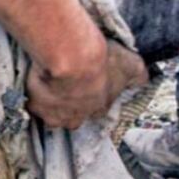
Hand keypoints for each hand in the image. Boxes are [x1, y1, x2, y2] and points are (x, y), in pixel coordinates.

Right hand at [26, 38, 148, 129]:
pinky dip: (31, 95)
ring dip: (49, 106)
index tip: (85, 86)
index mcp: (99, 108)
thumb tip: (147, 79)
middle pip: (72, 119)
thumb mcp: (131, 65)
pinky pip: (31, 104)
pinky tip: (33, 81)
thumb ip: (138, 74)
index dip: (90, 99)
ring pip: (51, 116)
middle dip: (69, 108)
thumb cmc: (103, 62)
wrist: (72, 59)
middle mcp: (77, 117)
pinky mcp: (36, 107)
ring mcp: (55, 115)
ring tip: (45, 86)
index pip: (95, 110)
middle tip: (64, 87)